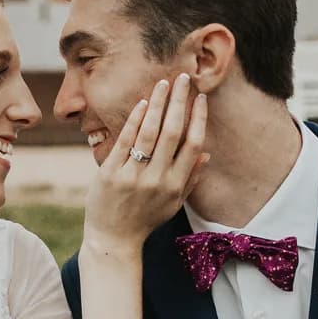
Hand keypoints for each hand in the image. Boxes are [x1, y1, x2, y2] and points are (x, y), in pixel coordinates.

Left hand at [83, 74, 209, 252]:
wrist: (113, 240)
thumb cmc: (144, 220)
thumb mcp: (173, 204)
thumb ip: (190, 179)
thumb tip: (207, 154)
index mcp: (176, 186)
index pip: (193, 145)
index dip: (198, 119)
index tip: (200, 98)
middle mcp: (157, 180)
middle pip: (172, 133)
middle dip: (179, 102)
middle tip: (183, 78)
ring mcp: (133, 176)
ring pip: (149, 133)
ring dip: (157, 105)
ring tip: (163, 84)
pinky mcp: (110, 174)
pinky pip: (125, 142)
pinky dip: (134, 121)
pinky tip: (142, 103)